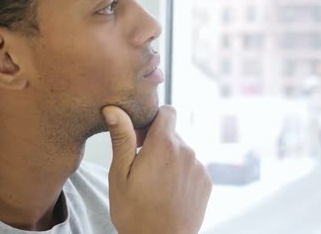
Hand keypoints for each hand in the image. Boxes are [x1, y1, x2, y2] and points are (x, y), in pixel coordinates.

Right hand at [102, 105, 211, 233]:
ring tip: (154, 184)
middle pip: (172, 134)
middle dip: (157, 143)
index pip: (167, 112)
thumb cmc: (135, 212)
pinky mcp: (206, 182)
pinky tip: (168, 193)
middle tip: (141, 166)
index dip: (151, 119)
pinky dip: (181, 174)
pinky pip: (192, 167)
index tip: (139, 138)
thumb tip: (114, 109)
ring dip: (169, 160)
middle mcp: (186, 151)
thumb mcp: (120, 174)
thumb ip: (122, 138)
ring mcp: (199, 167)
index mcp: (164, 144)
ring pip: (182, 152)